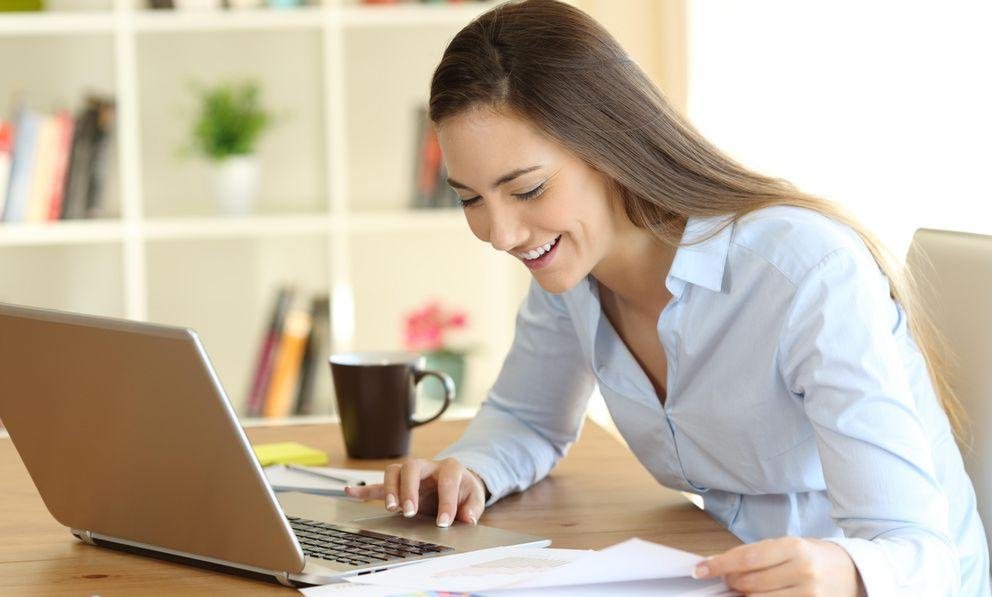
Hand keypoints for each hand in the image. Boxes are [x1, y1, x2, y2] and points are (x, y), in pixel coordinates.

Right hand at [344, 457, 486, 527]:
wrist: (456, 481)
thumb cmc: (464, 490)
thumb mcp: (474, 497)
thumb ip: (473, 508)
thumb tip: (467, 519)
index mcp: (450, 468)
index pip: (447, 481)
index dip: (446, 502)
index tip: (443, 522)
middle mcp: (428, 466)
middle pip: (412, 467)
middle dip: (409, 489)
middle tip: (409, 512)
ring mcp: (411, 474)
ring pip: (394, 471)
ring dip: (390, 489)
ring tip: (391, 508)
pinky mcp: (398, 484)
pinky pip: (378, 483)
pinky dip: (364, 489)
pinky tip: (350, 492)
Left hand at [693, 536, 862, 595]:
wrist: (855, 573)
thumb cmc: (815, 556)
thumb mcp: (789, 546)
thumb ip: (757, 555)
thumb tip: (720, 565)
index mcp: (795, 547)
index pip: (746, 557)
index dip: (719, 565)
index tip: (700, 569)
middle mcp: (803, 571)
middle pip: (749, 583)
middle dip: (731, 581)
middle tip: (729, 578)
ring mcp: (809, 595)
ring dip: (744, 595)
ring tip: (746, 588)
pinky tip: (758, 595)